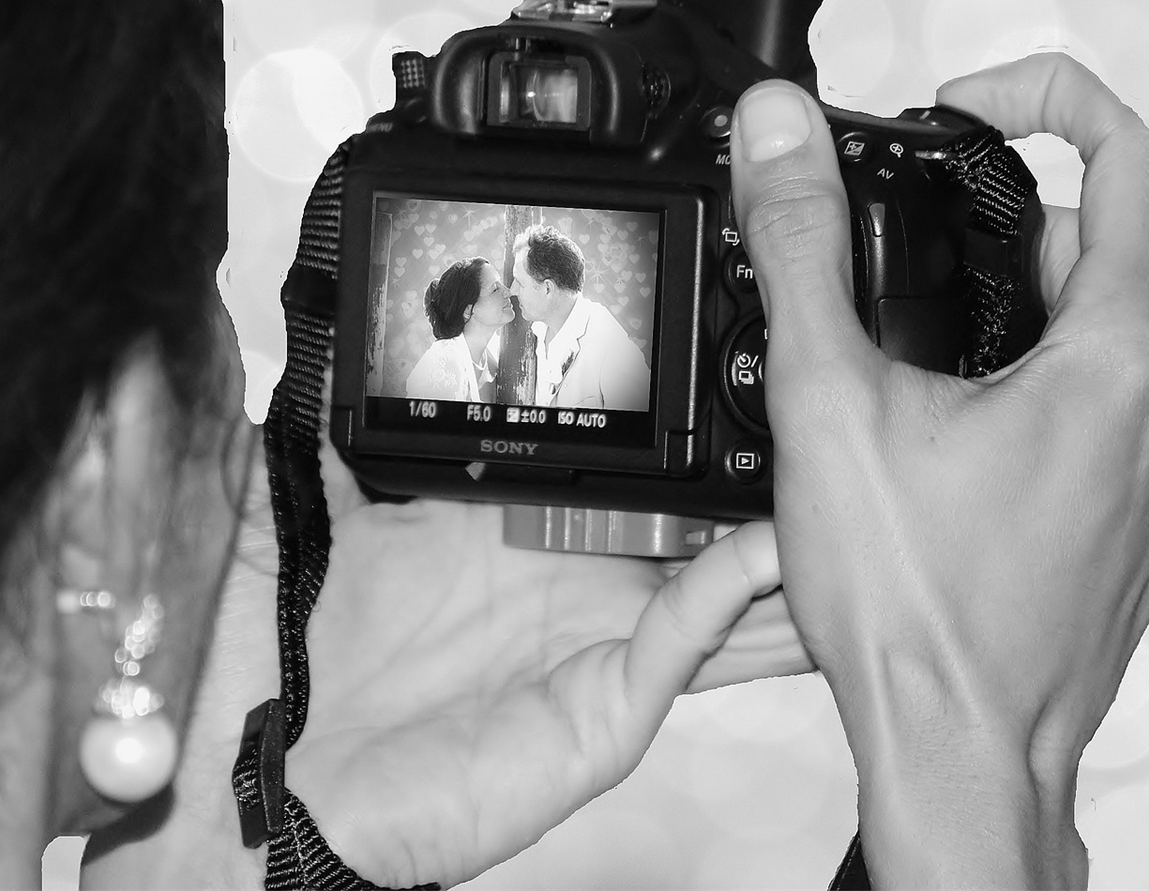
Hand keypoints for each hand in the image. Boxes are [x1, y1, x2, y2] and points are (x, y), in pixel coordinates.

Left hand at [84, 397, 809, 889]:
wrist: (313, 788)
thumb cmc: (335, 673)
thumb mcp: (340, 537)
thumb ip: (348, 457)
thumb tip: (331, 375)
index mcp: (533, 545)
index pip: (623, 477)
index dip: (672, 427)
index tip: (719, 360)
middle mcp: (582, 590)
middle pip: (689, 524)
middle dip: (752, 477)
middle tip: (814, 409)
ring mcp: (605, 647)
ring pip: (716, 585)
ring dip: (775, 539)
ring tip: (835, 482)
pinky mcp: (613, 708)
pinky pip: (683, 643)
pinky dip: (729, 595)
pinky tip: (766, 550)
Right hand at [727, 54, 1148, 888]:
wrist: (960, 756)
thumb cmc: (913, 608)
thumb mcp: (829, 400)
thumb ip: (799, 242)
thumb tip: (779, 127)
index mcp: (1119, 355)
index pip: (1124, 155)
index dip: (1043, 100)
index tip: (966, 114)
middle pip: (1092, 253)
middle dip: (988, 238)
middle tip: (889, 274)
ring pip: (1092, 341)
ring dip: (1007, 326)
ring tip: (904, 382)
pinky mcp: (1143, 525)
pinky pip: (1099, 417)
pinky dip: (1032, 399)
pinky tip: (948, 453)